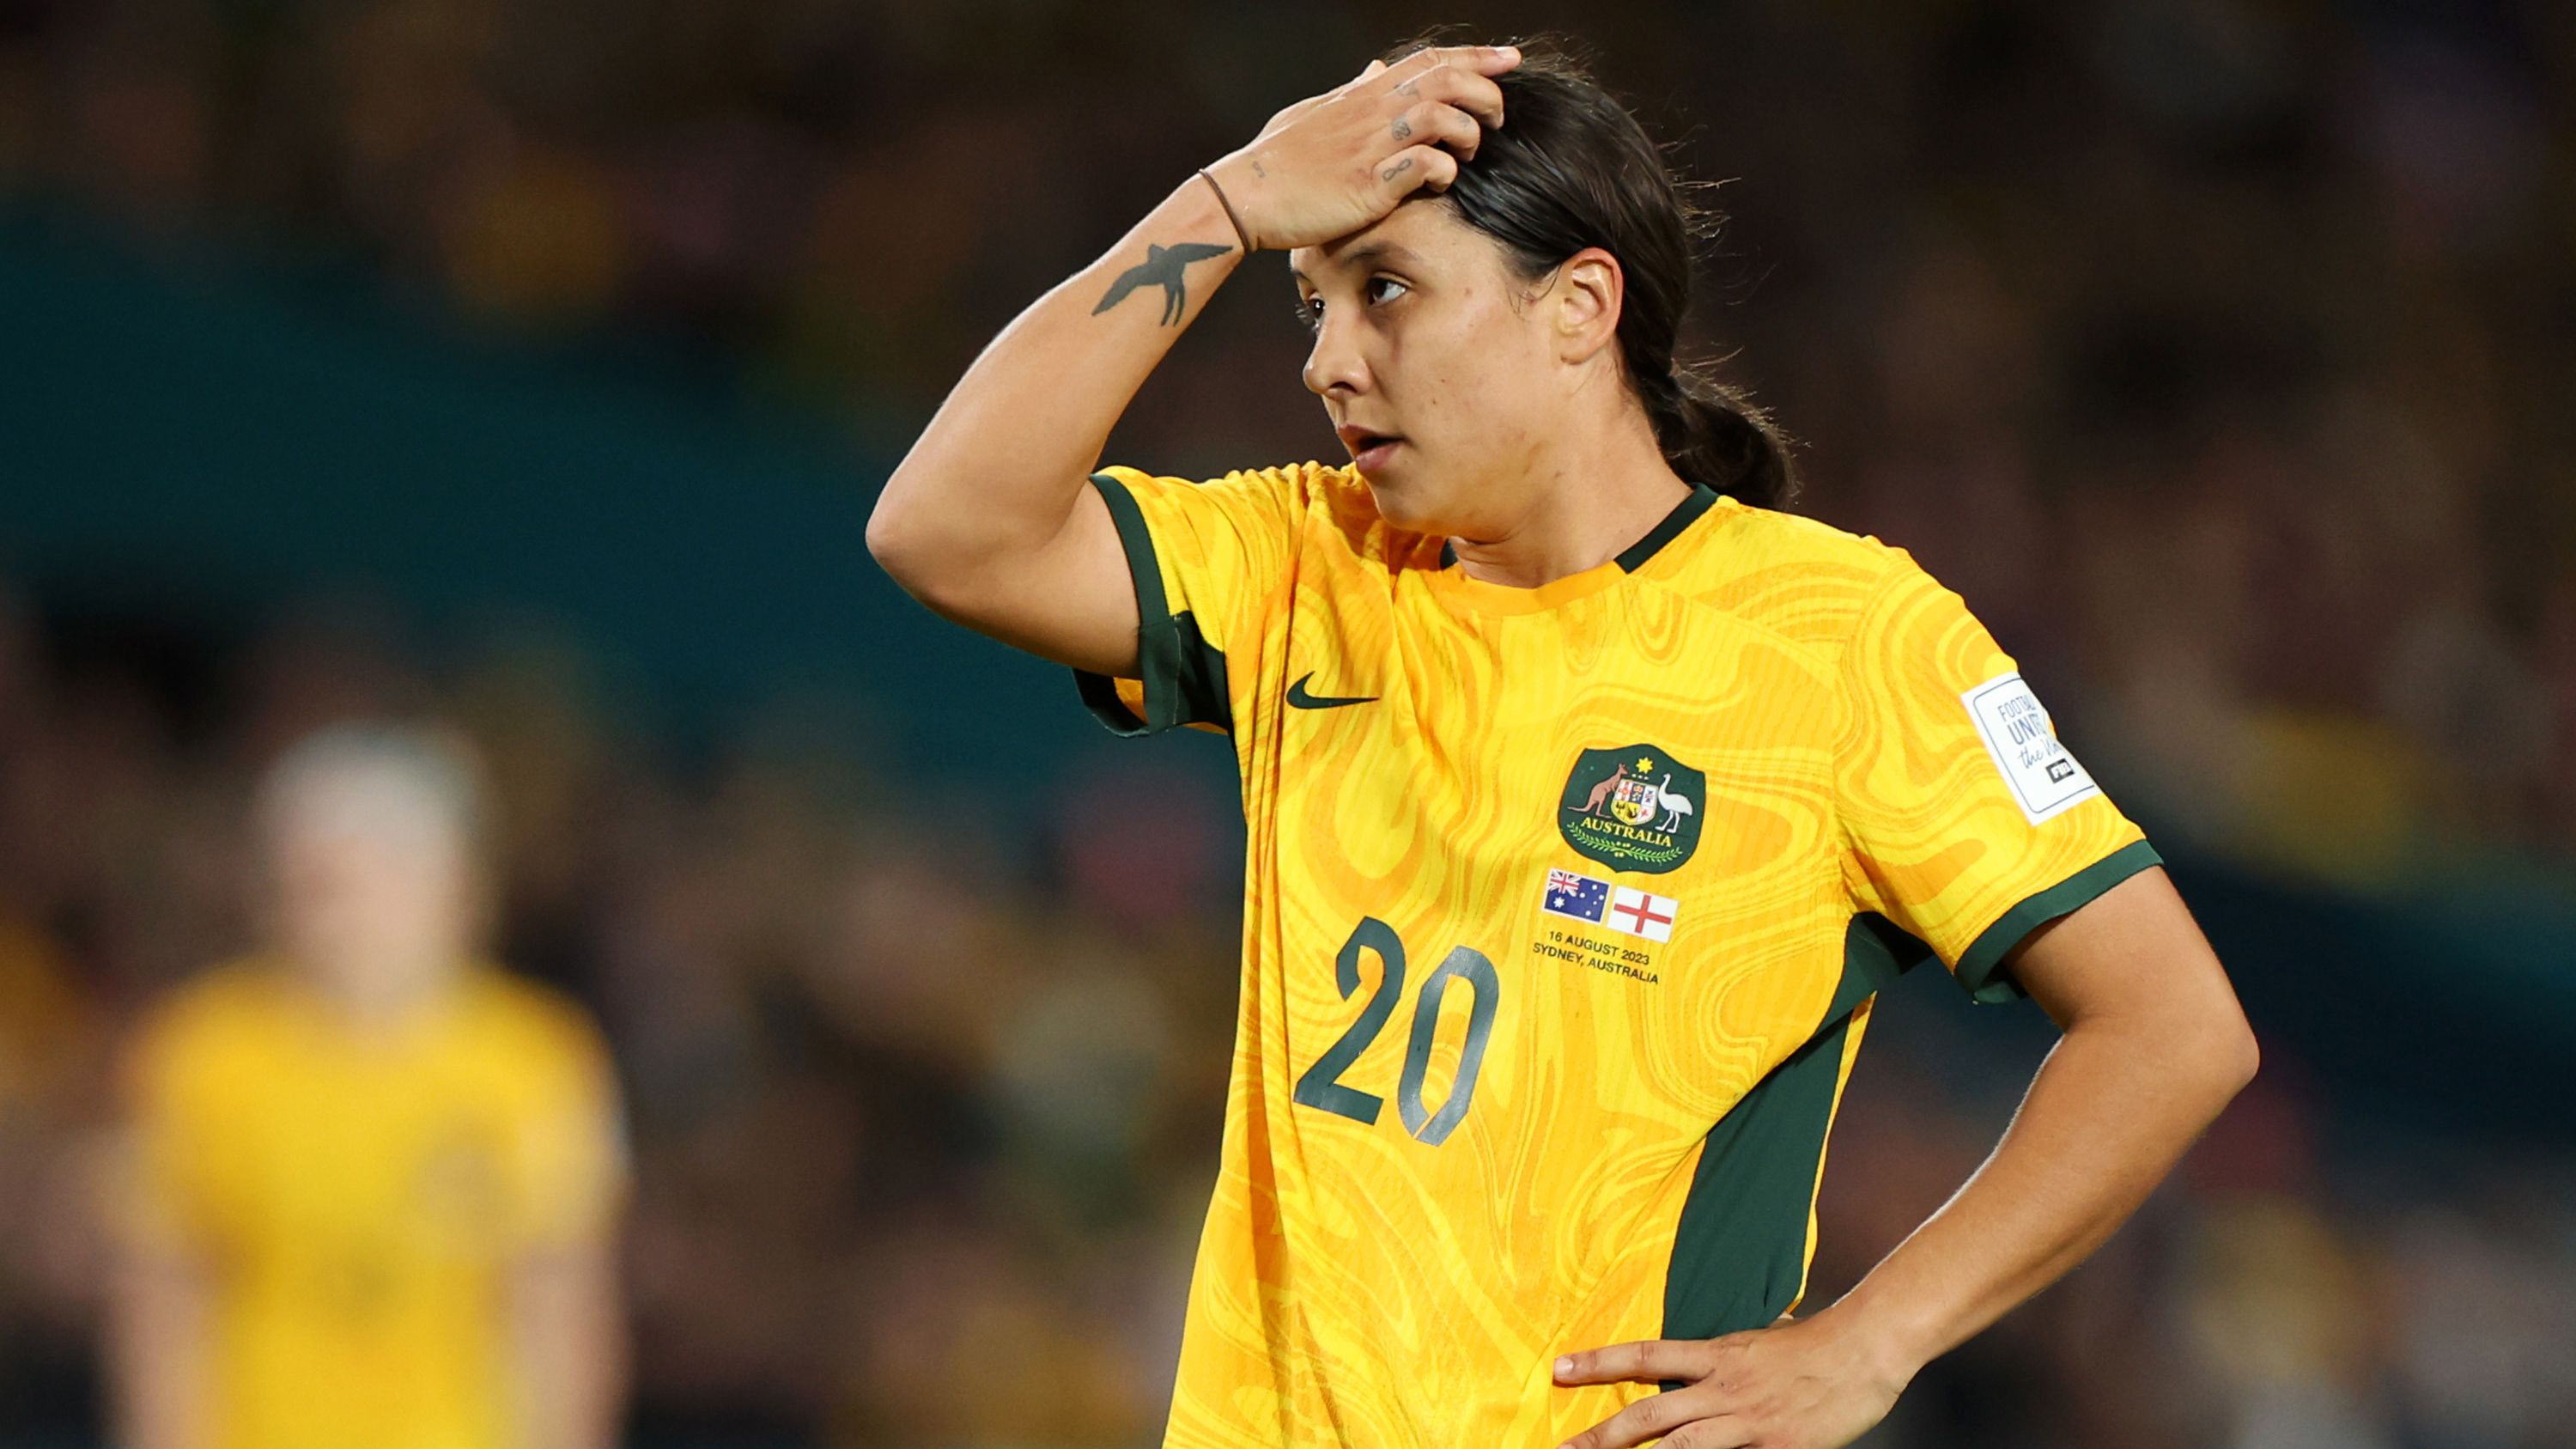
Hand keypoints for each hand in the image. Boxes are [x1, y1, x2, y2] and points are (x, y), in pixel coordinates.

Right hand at [1204, 43, 1519, 251]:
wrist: (1245, 196)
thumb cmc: (1277, 159)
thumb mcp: (1314, 110)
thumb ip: (1352, 91)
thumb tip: (1376, 69)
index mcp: (1364, 94)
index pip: (1430, 61)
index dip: (1476, 57)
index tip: (1510, 58)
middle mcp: (1373, 113)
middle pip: (1446, 81)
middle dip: (1485, 93)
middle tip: (1496, 117)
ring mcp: (1372, 148)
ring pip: (1442, 118)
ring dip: (1468, 133)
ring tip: (1467, 152)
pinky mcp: (1370, 186)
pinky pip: (1424, 167)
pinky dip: (1444, 171)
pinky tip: (1440, 182)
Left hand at [1552, 1310, 1913, 1448]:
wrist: (1866, 1347)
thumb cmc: (1817, 1341)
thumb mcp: (1760, 1337)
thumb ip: (1726, 1354)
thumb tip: (1705, 1355)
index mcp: (1717, 1355)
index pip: (1644, 1356)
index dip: (1598, 1362)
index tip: (1559, 1368)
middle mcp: (1724, 1389)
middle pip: (1650, 1416)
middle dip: (1601, 1436)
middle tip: (1561, 1447)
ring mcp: (1749, 1423)